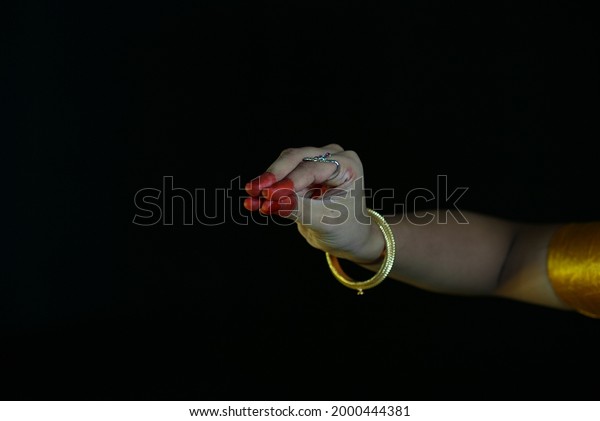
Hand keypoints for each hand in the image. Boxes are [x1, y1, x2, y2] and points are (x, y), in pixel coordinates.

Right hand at [243, 144, 384, 263]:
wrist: (348, 238)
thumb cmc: (345, 229)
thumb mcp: (324, 220)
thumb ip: (298, 208)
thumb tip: (270, 202)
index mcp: (347, 165)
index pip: (312, 168)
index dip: (289, 181)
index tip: (269, 195)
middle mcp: (333, 157)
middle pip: (296, 158)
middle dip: (274, 176)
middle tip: (253, 190)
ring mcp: (317, 162)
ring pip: (284, 166)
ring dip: (266, 183)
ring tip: (251, 198)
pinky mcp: (302, 173)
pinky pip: (280, 178)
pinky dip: (267, 190)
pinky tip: (252, 202)